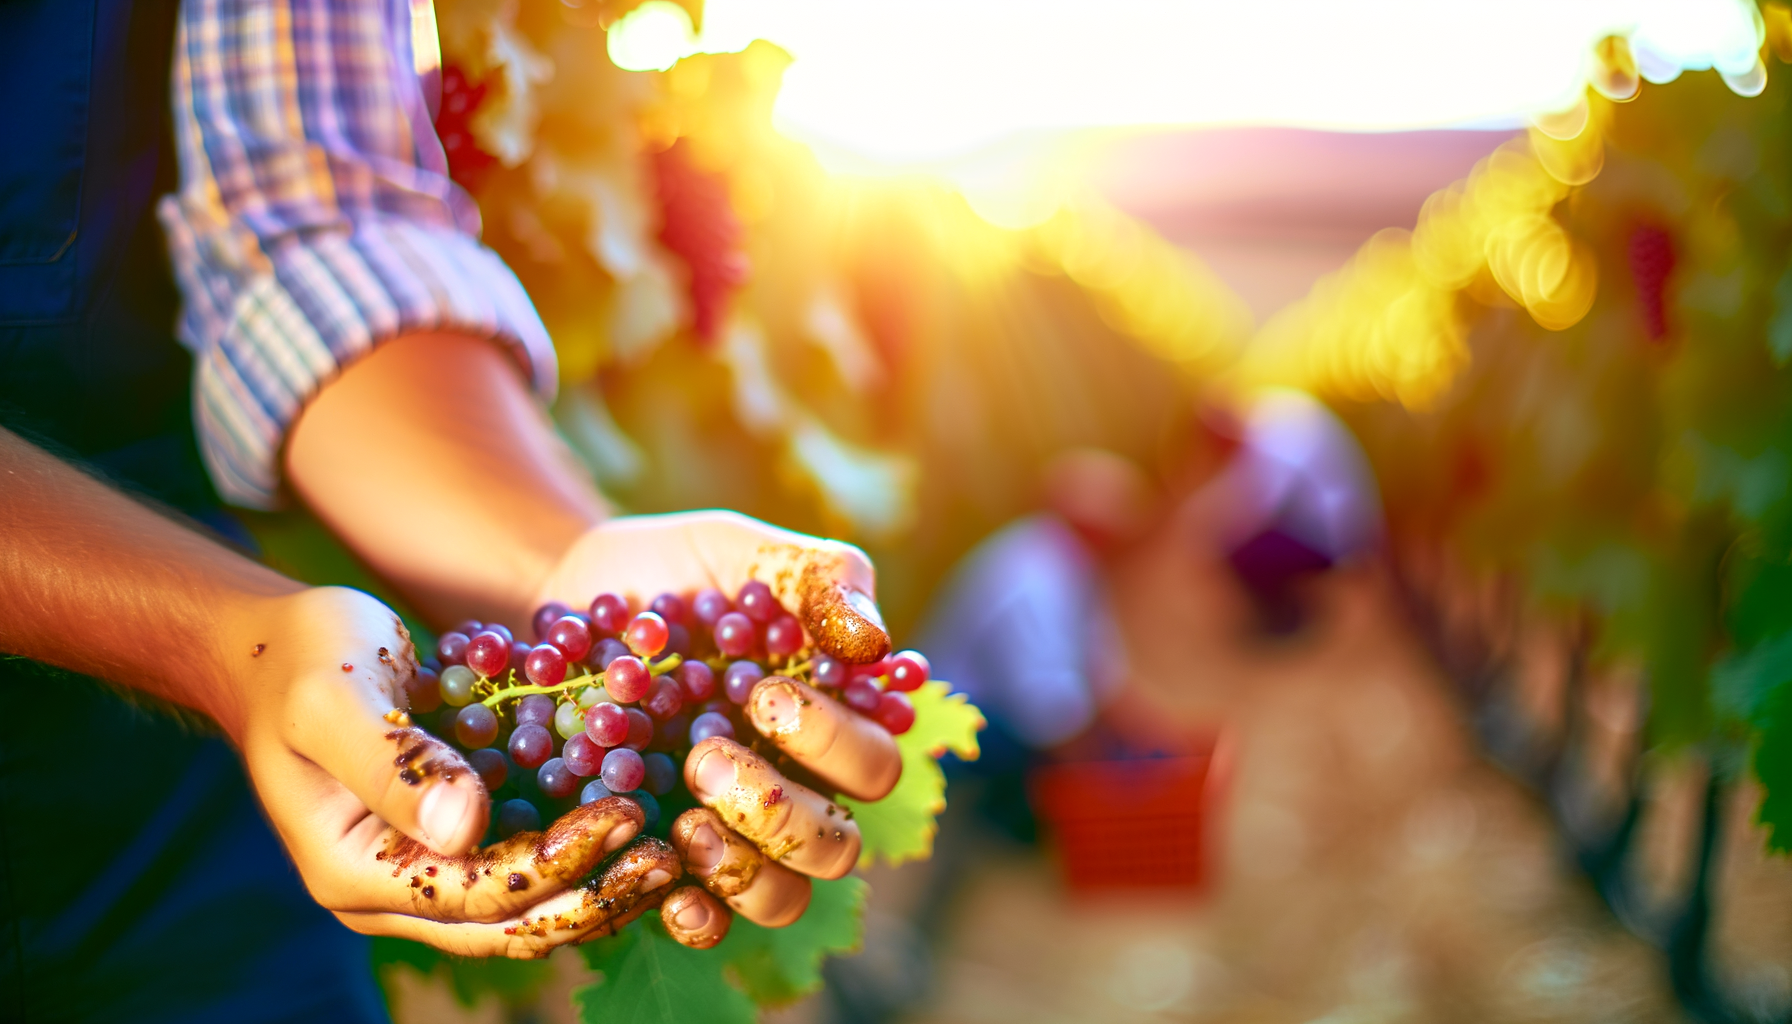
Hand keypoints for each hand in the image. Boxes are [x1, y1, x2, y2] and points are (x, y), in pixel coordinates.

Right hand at [226, 586, 676, 957]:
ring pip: (526, 908)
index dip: (555, 866)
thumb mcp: (335, 697)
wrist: (278, 646)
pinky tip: (643, 818)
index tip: (625, 817)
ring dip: (600, 885)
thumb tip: (465, 828)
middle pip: (510, 923)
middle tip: (671, 853)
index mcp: (354, 872)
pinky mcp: (454, 842)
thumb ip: (395, 764)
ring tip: (673, 848)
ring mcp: (424, 872)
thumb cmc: (300, 660)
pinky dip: (583, 853)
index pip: (473, 895)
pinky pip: (527, 865)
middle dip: (595, 895)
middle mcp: (391, 891)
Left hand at [533, 511, 904, 946]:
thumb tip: (877, 646)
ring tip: (682, 819)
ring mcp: (736, 836)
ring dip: (744, 869)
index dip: (831, 742)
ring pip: (784, 898)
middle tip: (706, 757)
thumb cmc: (676, 572)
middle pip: (837, 846)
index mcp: (837, 723)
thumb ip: (821, 578)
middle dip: (779, 810)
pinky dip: (698, 917)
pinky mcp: (668, 864)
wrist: (569, 601)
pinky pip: (708, 924)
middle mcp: (800, 790)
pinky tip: (668, 891)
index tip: (765, 694)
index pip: (875, 762)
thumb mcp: (745, 550)